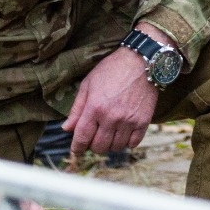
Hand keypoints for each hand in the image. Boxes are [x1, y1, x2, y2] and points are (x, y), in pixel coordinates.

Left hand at [63, 23, 170, 155]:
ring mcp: (128, 121)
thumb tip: (66, 128)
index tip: (76, 148)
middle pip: (99, 147)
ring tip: (109, 132)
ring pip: (116, 147)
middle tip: (95, 135)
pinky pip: (133, 144)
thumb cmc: (112, 69)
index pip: (82, 138)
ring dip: (110, 143)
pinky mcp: (143, 122)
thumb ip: (77, 108)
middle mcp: (111, 117)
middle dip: (93, 145)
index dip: (77, 147)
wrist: (141, 61)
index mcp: (95, 107)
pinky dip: (126, 142)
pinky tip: (123, 132)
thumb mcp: (88, 83)